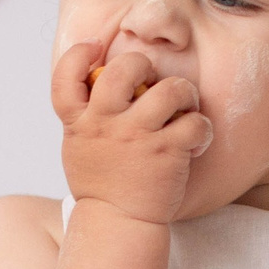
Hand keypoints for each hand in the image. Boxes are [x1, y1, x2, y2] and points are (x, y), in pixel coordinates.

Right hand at [53, 41, 210, 226]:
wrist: (116, 222)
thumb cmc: (101, 181)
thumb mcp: (78, 144)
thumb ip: (86, 113)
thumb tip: (99, 77)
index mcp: (78, 121)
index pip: (66, 75)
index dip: (79, 53)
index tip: (95, 46)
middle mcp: (106, 123)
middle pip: (123, 69)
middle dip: (143, 64)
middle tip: (151, 80)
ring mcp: (137, 137)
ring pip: (170, 90)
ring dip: (184, 92)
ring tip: (183, 104)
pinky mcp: (167, 152)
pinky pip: (195, 123)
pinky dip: (202, 128)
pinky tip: (195, 138)